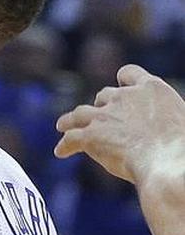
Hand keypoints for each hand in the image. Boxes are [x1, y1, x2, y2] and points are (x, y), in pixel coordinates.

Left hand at [55, 64, 184, 182]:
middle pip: (105, 96)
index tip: (119, 86)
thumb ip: (166, 118)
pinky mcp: (91, 135)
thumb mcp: (181, 121)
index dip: (123, 81)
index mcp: (152, 89)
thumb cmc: (184, 146)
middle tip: (100, 119)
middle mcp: (125, 97)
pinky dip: (65, 145)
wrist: (169, 160)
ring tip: (63, 126)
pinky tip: (61, 152)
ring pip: (80, 113)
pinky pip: (71, 138)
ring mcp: (105, 115)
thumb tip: (163, 127)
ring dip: (71, 120)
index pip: (130, 74)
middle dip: (101, 106)